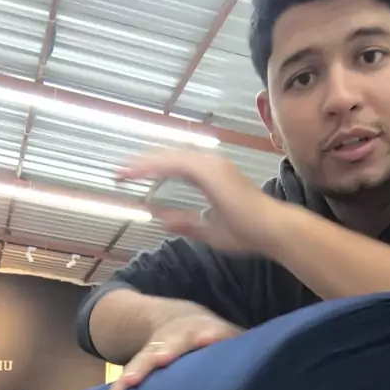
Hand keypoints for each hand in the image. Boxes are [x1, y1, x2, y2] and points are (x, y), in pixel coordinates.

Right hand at [105, 311, 242, 389]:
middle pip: (169, 345)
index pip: (208, 334)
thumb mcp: (230, 334)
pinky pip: (129, 372)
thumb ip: (249, 346)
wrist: (170, 315)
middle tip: (158, 361)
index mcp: (204, 332)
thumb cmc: (211, 333)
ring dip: (133, 373)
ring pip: (143, 359)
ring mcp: (155, 347)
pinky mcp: (141, 360)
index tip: (209, 340)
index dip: (209, 337)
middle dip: (162, 353)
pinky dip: (120, 385)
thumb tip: (292, 359)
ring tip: (121, 389)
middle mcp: (177, 338)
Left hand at [117, 150, 271, 253]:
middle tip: (119, 172)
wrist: (270, 231)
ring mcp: (212, 165)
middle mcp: (211, 165)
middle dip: (143, 163)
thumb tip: (163, 220)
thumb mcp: (208, 230)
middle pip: (169, 158)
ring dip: (145, 163)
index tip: (132, 176)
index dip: (153, 169)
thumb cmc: (248, 232)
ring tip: (123, 171)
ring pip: (170, 158)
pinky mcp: (211, 171)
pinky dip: (157, 166)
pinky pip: (177, 164)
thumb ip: (186, 223)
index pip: (175, 167)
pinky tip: (140, 172)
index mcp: (211, 176)